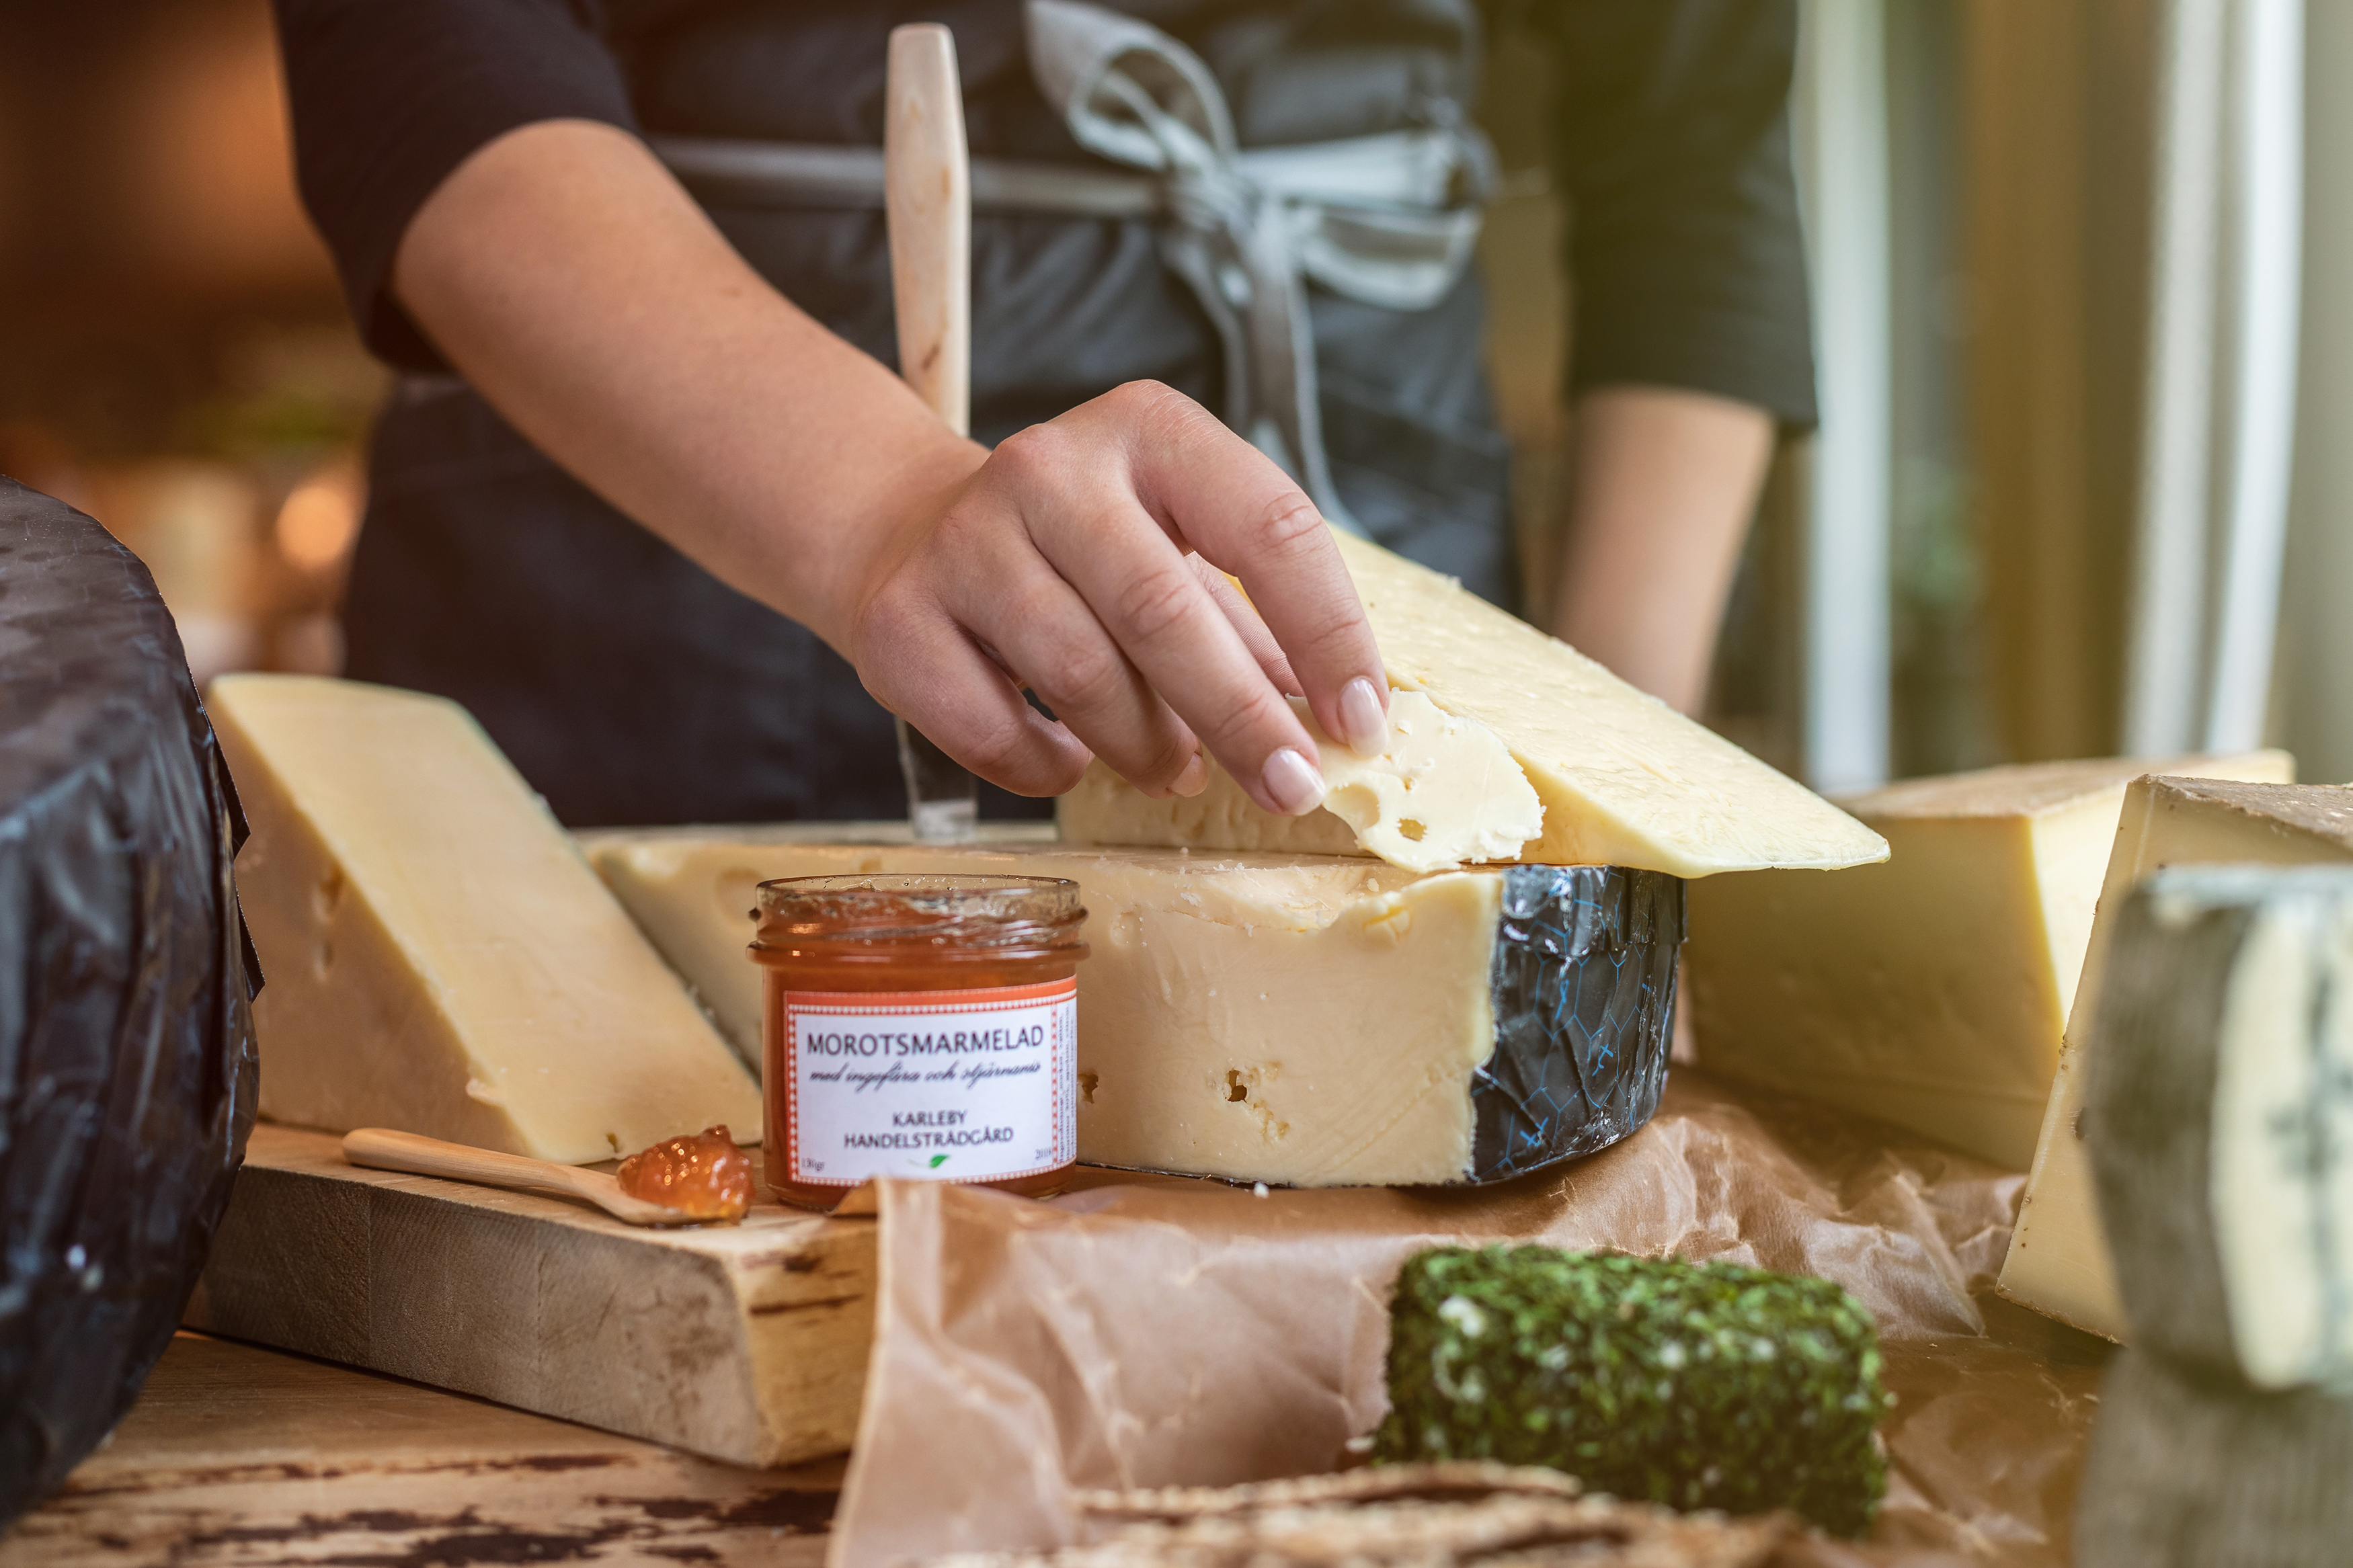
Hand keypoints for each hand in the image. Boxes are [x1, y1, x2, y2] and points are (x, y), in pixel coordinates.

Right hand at [836, 382, 1389, 814]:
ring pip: (1081, 678)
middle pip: (1165, 611)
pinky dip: (1051, 767)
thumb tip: (1342, 724)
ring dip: (1147, 749)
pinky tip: (1071, 760)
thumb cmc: (1080, 553)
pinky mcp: (900, 619)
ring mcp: (965, 540)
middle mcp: (1050, 469)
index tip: (1361, 722)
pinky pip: (996, 730)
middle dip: (1243, 718)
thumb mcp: (1175, 548)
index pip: (1269, 525)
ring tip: (1176, 771)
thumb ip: (1255, 625)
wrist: (909, 533)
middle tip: (1291, 789)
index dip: (1328, 633)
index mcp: (1148, 429)